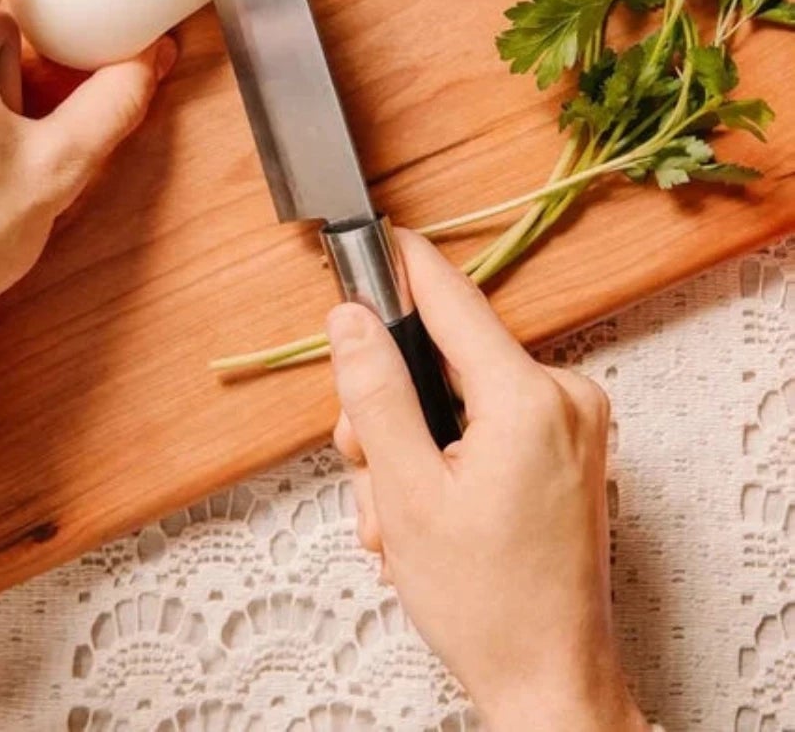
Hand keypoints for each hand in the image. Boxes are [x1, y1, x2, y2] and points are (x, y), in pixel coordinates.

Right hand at [326, 228, 648, 731]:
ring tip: (396, 513)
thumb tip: (351, 319)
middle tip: (365, 465)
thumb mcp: (405, 492)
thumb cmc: (490, 607)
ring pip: (453, 395)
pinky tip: (423, 513)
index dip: (397, 263)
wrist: (550, 685)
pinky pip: (482, 422)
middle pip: (441, 356)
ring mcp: (570, 426)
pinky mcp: (564, 450)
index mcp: (527, 398)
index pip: (449, 296)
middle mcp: (562, 399)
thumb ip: (374, 392)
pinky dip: (441, 457)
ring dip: (406, 445)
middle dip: (386, 406)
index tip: (361, 236)